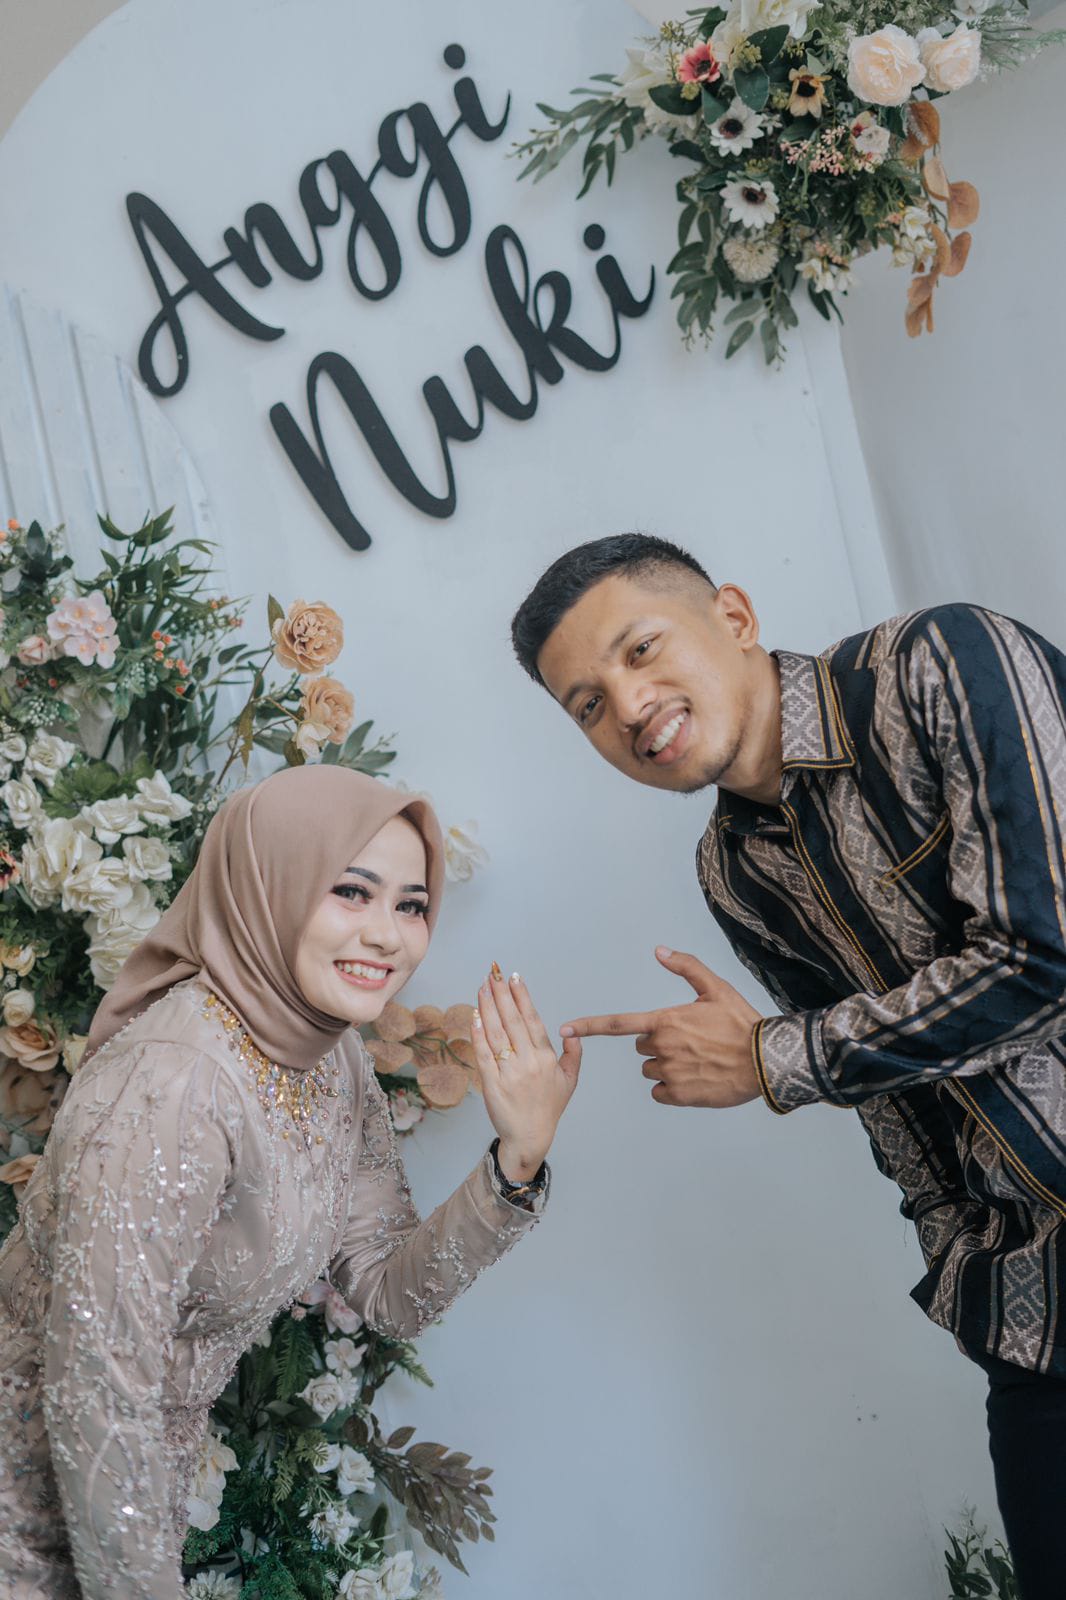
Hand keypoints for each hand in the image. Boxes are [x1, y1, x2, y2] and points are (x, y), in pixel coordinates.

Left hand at [470, 967, 581, 1181]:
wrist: (530, 1137)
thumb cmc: (548, 1108)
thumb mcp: (569, 1081)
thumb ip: (572, 1055)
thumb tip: (573, 1034)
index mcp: (546, 1058)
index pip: (532, 1019)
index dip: (522, 996)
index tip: (513, 977)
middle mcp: (529, 1062)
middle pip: (512, 1020)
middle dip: (501, 994)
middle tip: (493, 973)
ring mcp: (510, 1072)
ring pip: (496, 1033)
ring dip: (488, 1007)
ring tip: (482, 987)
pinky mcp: (492, 1083)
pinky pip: (484, 1054)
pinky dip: (478, 1034)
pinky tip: (474, 1016)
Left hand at [561, 946, 762, 1108]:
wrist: (765, 1060)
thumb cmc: (741, 1022)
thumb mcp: (716, 988)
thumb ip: (686, 967)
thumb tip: (659, 951)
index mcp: (666, 1020)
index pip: (618, 1023)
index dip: (589, 1025)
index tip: (564, 1028)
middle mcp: (662, 1047)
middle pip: (642, 1047)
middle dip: (659, 1045)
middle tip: (689, 1042)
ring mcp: (670, 1073)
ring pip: (651, 1069)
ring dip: (666, 1066)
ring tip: (696, 1060)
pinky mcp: (679, 1095)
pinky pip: (660, 1092)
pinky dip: (672, 1088)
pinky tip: (695, 1078)